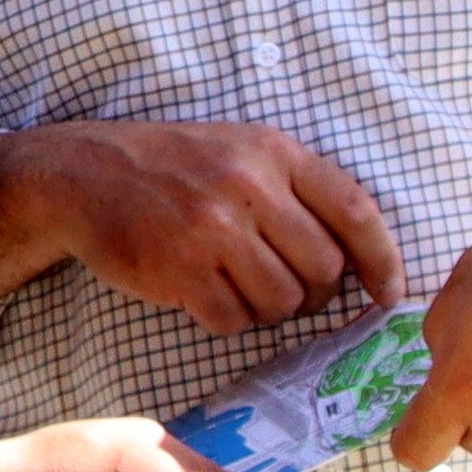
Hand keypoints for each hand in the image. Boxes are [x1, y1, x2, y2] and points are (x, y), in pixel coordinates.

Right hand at [0, 119, 402, 331]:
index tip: (389, 292)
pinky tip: (207, 297)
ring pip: (282, 301)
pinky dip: (228, 320)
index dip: (383, 260)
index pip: (356, 211)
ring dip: (269, 309)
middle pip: (323, 268)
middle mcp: (248, 185)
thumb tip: (359, 260)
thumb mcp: (241, 150)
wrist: (83, 174)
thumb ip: (298, 190)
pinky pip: (234, 320)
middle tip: (290, 291)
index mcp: (273, 151)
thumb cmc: (174, 167)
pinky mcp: (180, 269)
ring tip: (241, 289)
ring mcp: (213, 229)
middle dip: (315, 293)